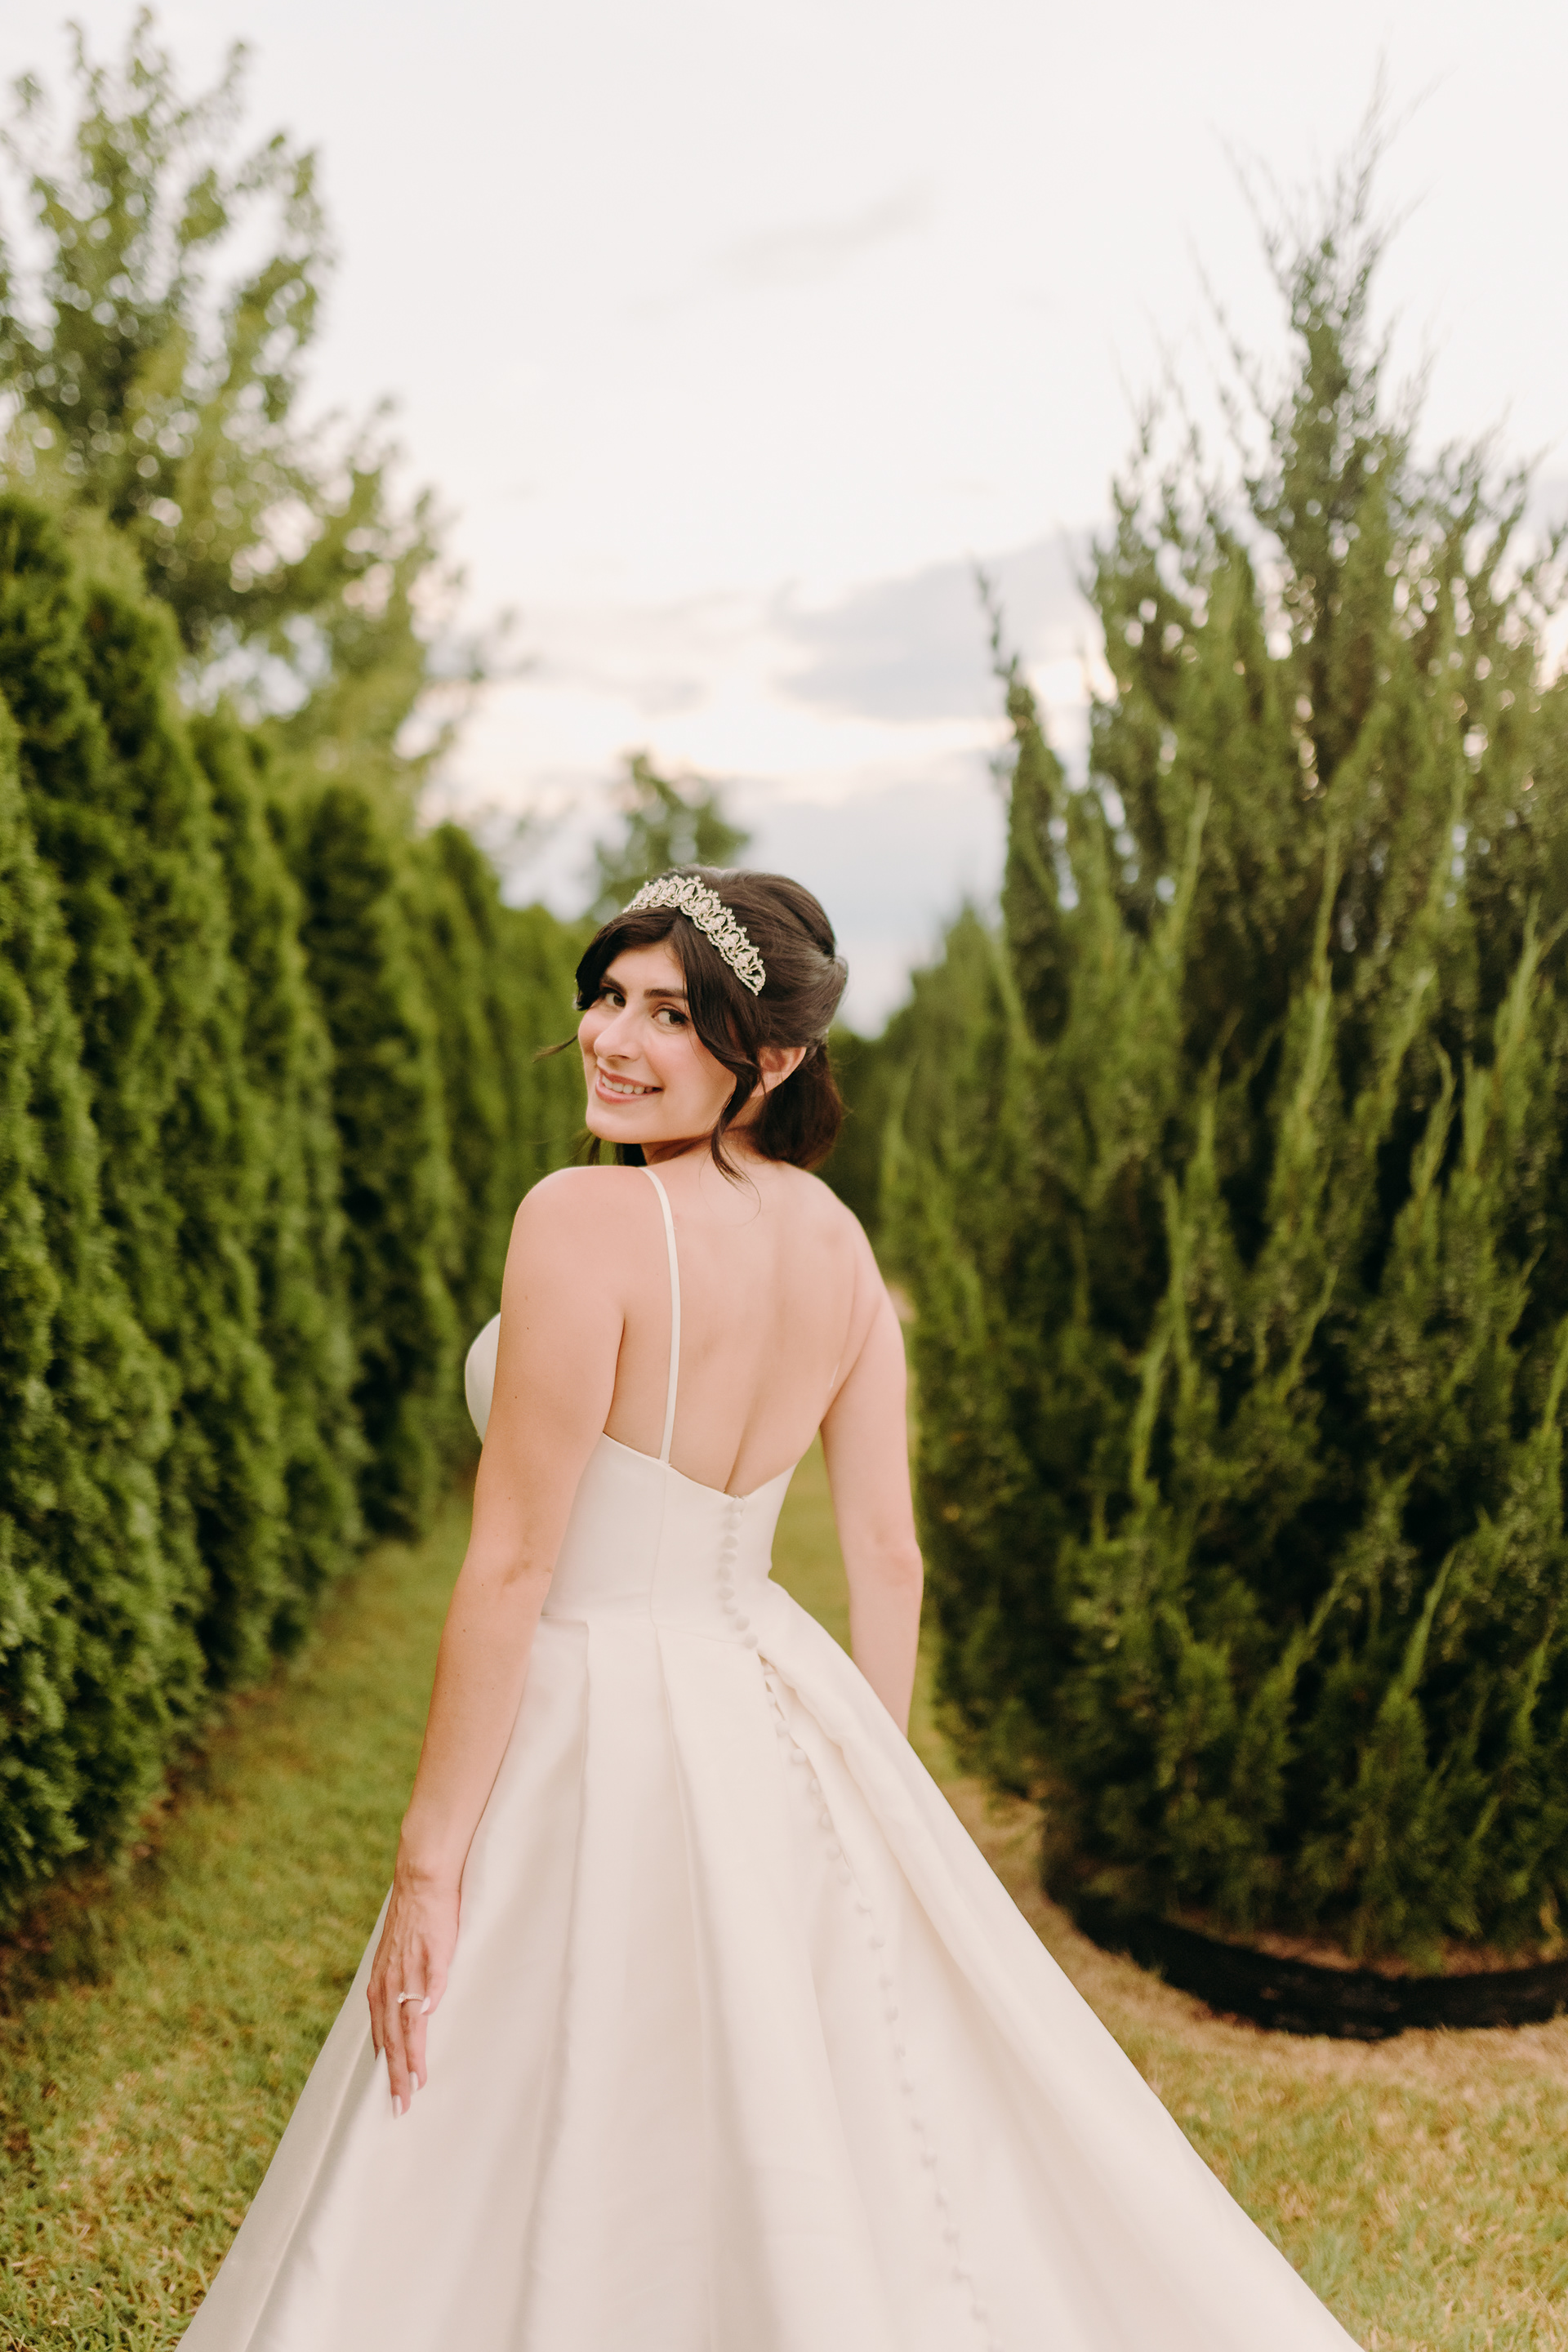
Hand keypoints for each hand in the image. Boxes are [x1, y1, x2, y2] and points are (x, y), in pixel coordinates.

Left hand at [367, 1868, 458, 2116]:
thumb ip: (399, 1990)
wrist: (421, 1883)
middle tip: (400, 2107)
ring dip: (411, 2054)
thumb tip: (409, 2017)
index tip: (394, 2097)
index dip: (388, 2068)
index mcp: (380, 1987)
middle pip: (392, 2038)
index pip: (383, 2037)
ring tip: (416, 2083)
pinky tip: (432, 2019)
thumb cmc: (414, 1923)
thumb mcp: (397, 1961)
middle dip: (395, 2075)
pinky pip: (432, 1982)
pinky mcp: (433, 1954)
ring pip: (408, 2021)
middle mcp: (389, 1983)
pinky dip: (430, 2001)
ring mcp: (411, 1970)